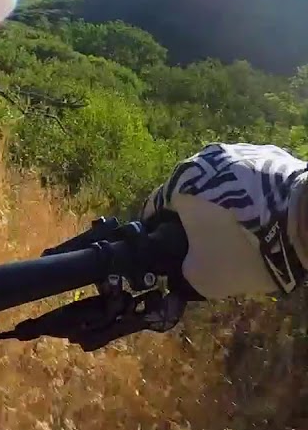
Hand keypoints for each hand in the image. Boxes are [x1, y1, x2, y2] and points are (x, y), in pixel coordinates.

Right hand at [143, 143, 307, 298]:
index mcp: (179, 181)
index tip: (172, 252)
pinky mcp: (274, 155)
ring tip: (245, 231)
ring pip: (224, 184)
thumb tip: (189, 265)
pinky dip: (254, 198)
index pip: (155, 208)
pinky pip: (254, 180)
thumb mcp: (205, 277)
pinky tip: (267, 218)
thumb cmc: (246, 248)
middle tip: (212, 244)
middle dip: (198, 217)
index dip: (160, 233)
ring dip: (227, 204)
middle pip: (192, 193)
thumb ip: (184, 270)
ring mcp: (243, 151)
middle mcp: (205, 157)